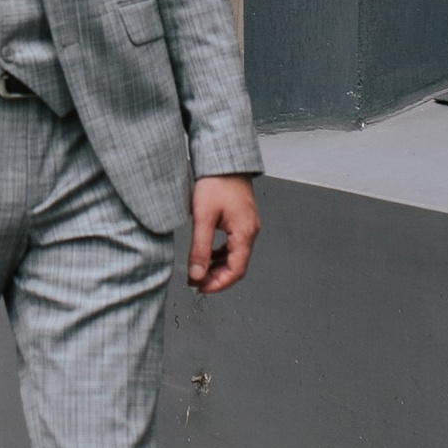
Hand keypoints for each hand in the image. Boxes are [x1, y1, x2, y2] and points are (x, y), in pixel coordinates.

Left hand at [189, 174, 259, 293]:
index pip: (236, 270)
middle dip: (217, 278)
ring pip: (235, 256)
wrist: (224, 158)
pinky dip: (220, 254)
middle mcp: (250, 230)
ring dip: (217, 267)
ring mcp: (247, 225)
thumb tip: (197, 274)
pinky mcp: (241, 219)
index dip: (219, 284)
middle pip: (237, 266)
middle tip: (196, 283)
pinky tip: (207, 254)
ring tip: (198, 271)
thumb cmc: (216, 181)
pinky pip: (233, 244)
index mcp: (245, 233)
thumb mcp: (203, 217)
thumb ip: (200, 249)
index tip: (201, 289)